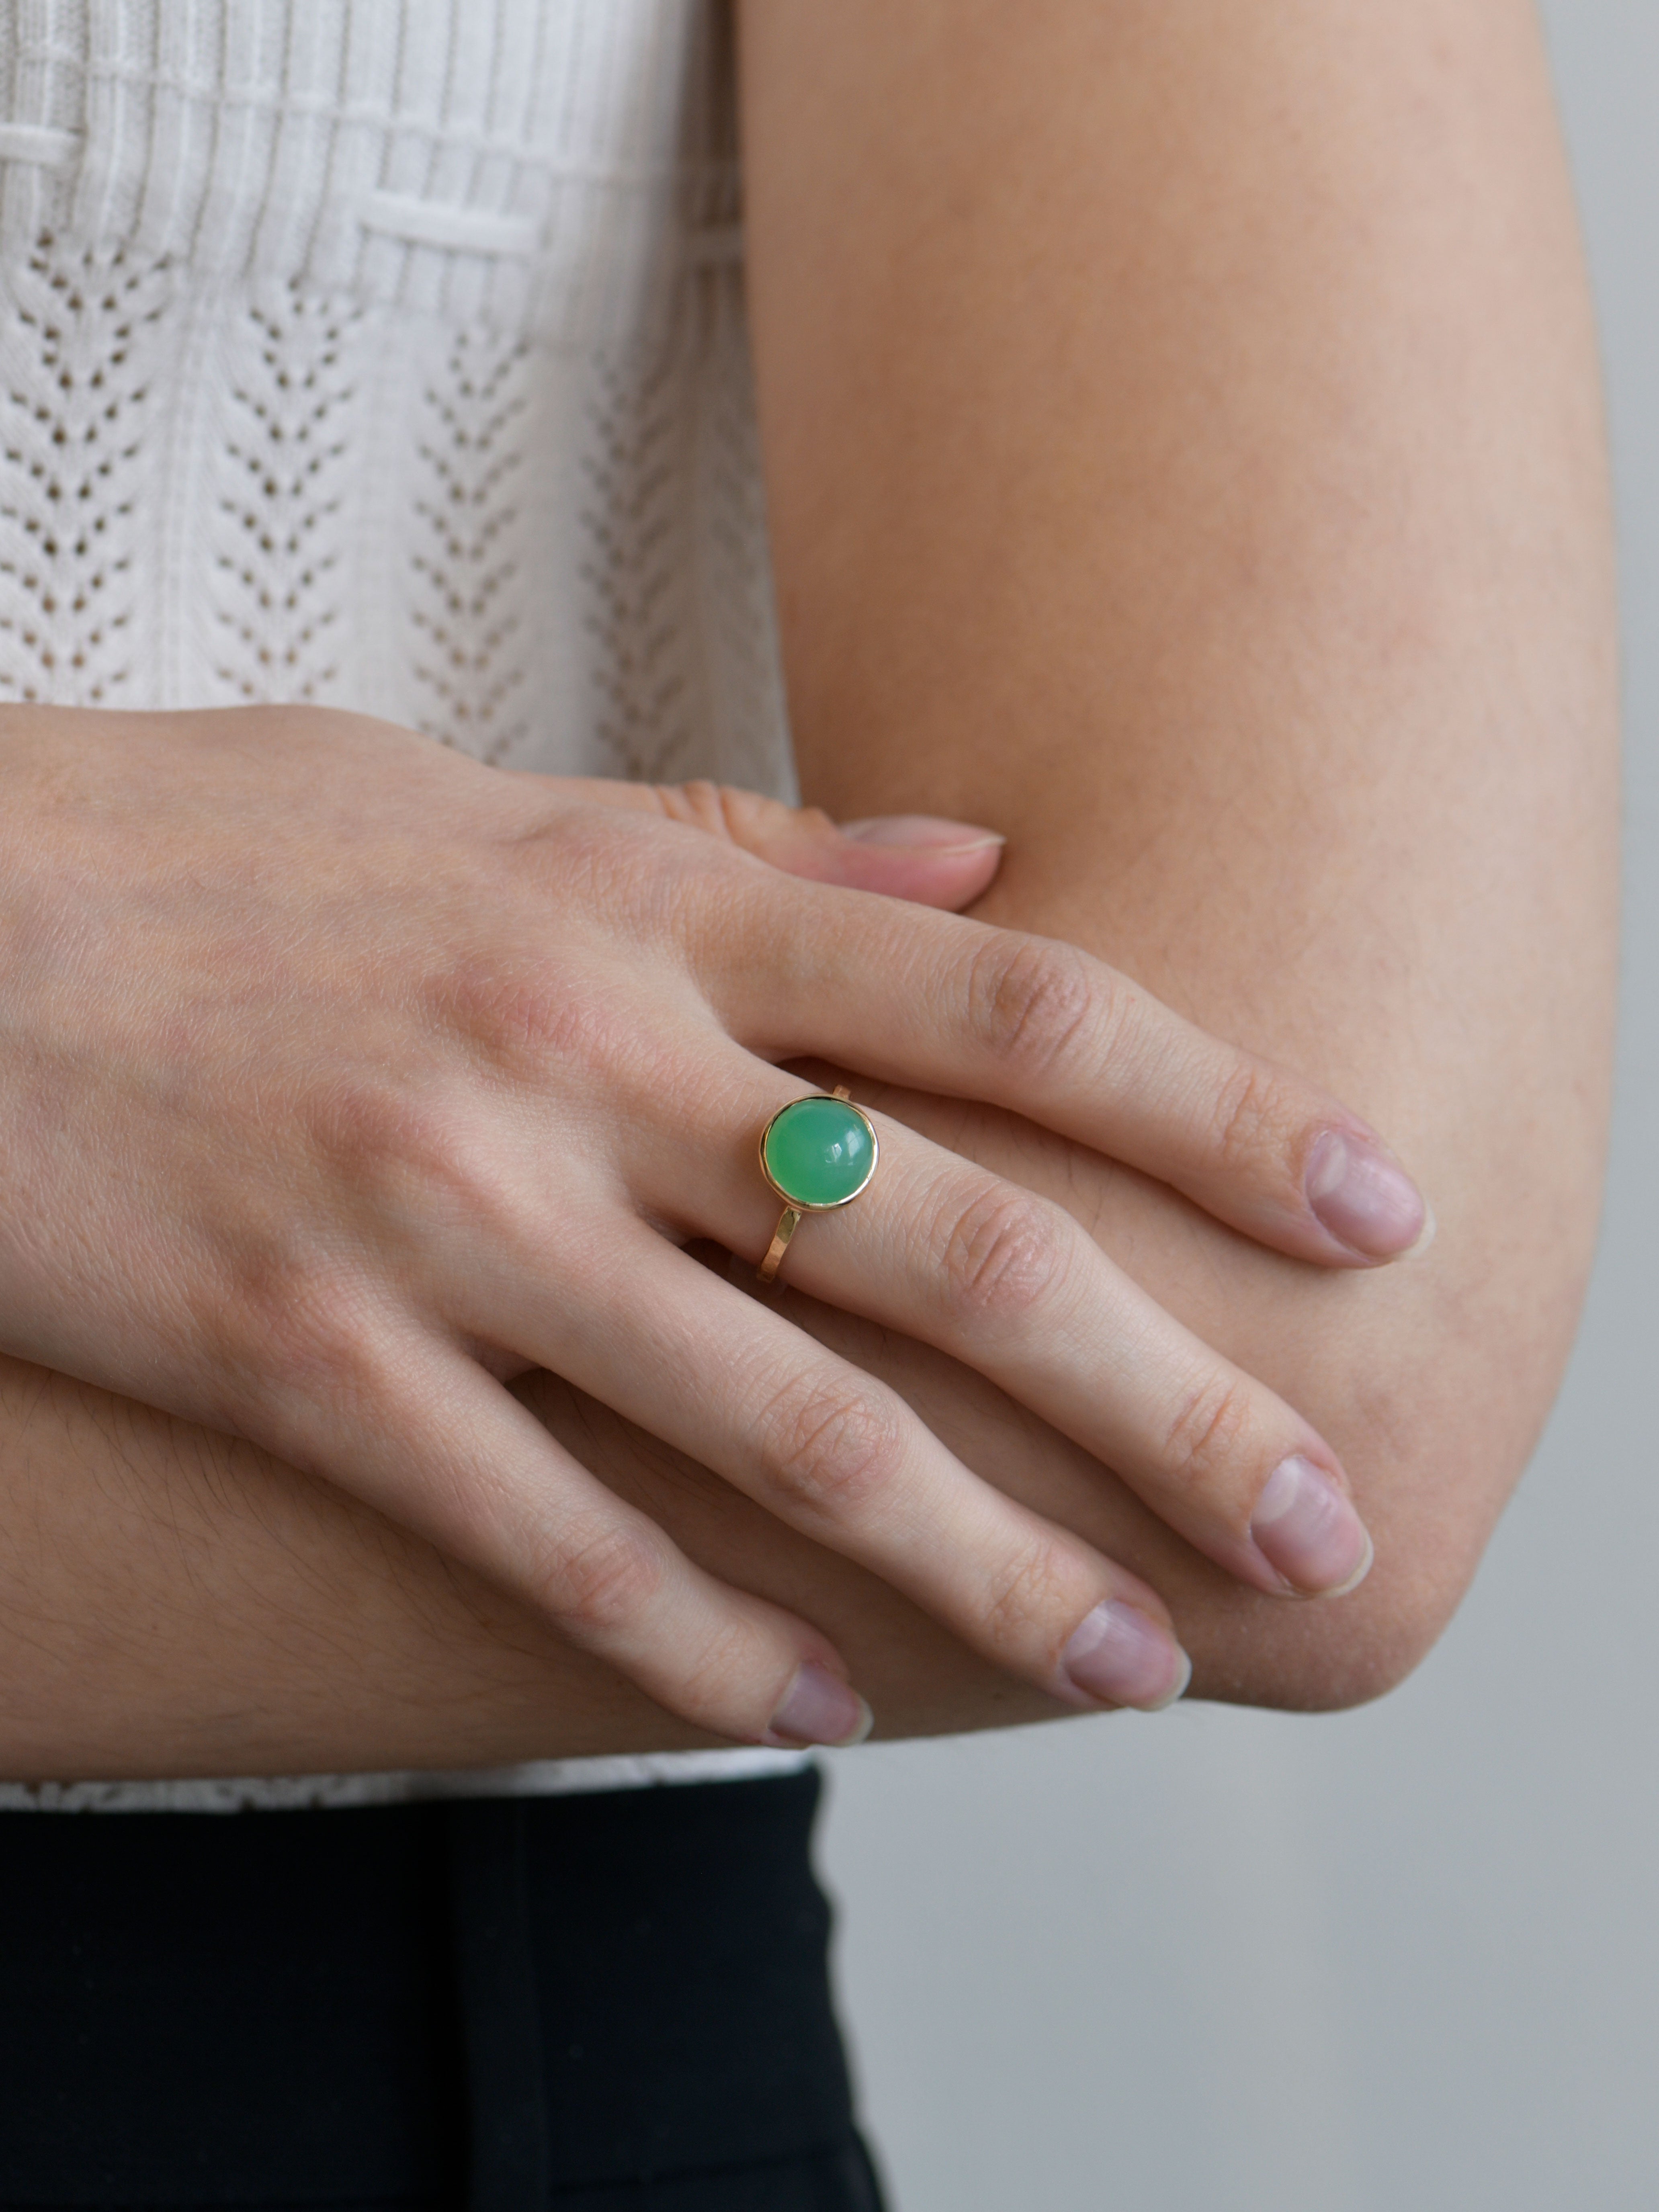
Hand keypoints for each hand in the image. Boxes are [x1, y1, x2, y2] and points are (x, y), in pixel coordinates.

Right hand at [0, 707, 1425, 1744]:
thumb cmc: (225, 848)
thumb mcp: (493, 796)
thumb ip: (744, 844)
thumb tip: (976, 865)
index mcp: (643, 909)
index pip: (1005, 1006)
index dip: (1214, 1103)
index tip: (1364, 1202)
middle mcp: (583, 1067)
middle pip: (951, 1250)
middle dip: (1161, 1391)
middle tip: (1304, 1513)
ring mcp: (450, 1222)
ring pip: (783, 1428)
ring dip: (978, 1563)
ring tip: (1118, 1657)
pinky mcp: (313, 1360)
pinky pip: (550, 1535)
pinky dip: (698, 1637)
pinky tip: (821, 1706)